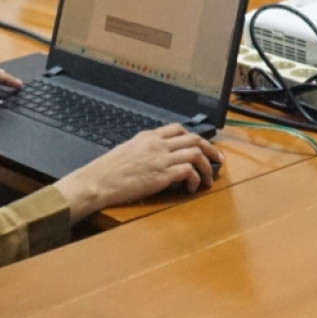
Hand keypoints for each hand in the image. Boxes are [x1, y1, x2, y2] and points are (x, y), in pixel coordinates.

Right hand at [55, 124, 222, 217]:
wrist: (98, 181)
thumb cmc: (108, 170)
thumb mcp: (127, 150)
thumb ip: (145, 149)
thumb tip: (157, 156)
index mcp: (149, 136)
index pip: (179, 129)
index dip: (195, 137)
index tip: (202, 146)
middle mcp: (158, 144)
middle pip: (194, 139)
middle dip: (211, 149)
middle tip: (218, 160)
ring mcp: (161, 158)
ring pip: (196, 153)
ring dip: (207, 166)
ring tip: (209, 179)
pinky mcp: (162, 175)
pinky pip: (189, 171)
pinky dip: (195, 180)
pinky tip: (192, 188)